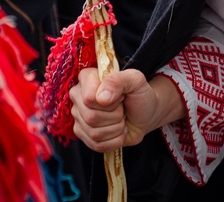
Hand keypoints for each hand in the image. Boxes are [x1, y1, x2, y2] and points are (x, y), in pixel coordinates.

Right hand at [70, 67, 184, 151]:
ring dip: (116, 128)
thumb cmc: (139, 95)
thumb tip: (101, 97)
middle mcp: (78, 97)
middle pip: (91, 117)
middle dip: (115, 116)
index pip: (89, 97)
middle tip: (122, 109)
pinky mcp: (83, 135)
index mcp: (87, 78)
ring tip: (121, 119)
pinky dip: (114, 140)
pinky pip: (97, 145)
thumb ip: (119, 80)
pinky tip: (119, 130)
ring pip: (94, 133)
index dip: (110, 101)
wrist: (145, 115)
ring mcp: (79, 117)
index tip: (121, 96)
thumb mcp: (135, 80)